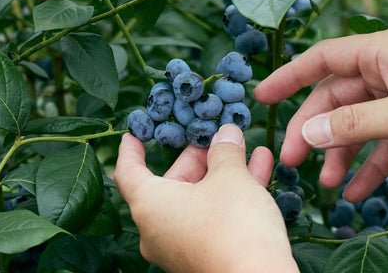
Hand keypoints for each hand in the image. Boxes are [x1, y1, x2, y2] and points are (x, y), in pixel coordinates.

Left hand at [114, 124, 298, 272]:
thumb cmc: (234, 227)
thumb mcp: (231, 177)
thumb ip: (225, 151)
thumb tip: (226, 133)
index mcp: (150, 205)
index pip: (128, 170)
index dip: (132, 147)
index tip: (136, 132)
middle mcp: (158, 228)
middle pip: (172, 181)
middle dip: (197, 156)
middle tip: (215, 137)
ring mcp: (181, 245)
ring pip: (198, 197)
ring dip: (222, 171)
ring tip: (243, 147)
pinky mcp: (204, 256)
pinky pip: (213, 216)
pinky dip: (231, 192)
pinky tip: (259, 168)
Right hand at [254, 27, 387, 202]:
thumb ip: (355, 123)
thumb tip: (307, 134)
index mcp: (382, 52)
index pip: (322, 59)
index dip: (290, 76)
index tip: (262, 96)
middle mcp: (387, 72)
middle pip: (335, 99)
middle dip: (313, 130)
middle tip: (291, 161)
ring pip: (357, 125)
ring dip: (340, 155)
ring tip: (327, 185)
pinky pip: (383, 144)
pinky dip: (369, 167)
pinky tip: (356, 191)